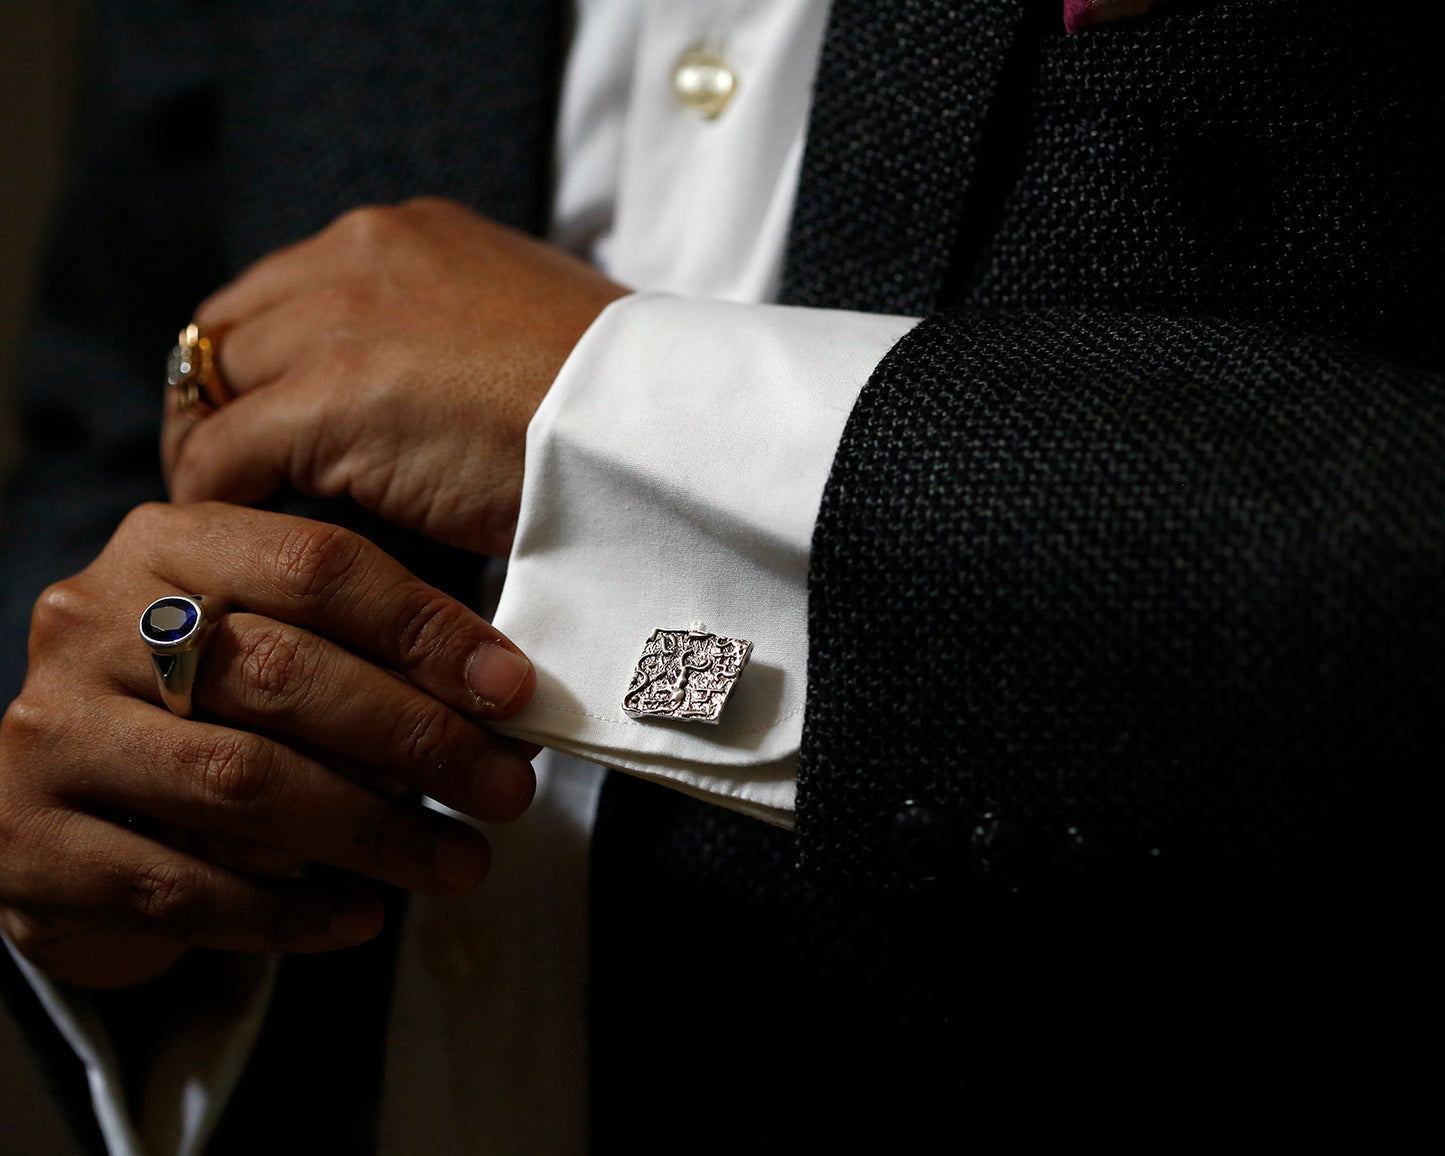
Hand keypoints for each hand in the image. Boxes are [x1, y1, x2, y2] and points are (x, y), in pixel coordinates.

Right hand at [0, 502, 537, 988]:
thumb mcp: (268, 643)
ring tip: (462, 861)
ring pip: (242, 782)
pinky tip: (364, 915)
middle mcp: (91, 623)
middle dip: (416, 738)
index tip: (511, 690)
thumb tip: (501, 700)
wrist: (60, 801)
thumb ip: (360, 651)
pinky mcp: (30, 845)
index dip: (425, 628)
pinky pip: (184, 888)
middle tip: (505, 789)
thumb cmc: (204, 710)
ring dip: (374, 832)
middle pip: (284, 673)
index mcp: (165, 547)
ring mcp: (51, 734)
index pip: (316, 565)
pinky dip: (290, 911)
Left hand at [162, 197, 629, 554]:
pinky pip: (224, 457)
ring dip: (214, 453)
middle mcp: (357, 254)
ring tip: (237, 515)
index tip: (268, 421)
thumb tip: (419, 396)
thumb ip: (450, 336)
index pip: (285, 288)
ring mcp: (339, 322)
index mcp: (406, 234)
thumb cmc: (609, 398)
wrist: (654, 421)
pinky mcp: (330, 401)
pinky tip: (254, 539)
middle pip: (230, 328)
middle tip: (232, 477)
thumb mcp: (519, 328)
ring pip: (213, 388)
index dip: (264, 361)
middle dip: (219, 402)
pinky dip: (221, 499)